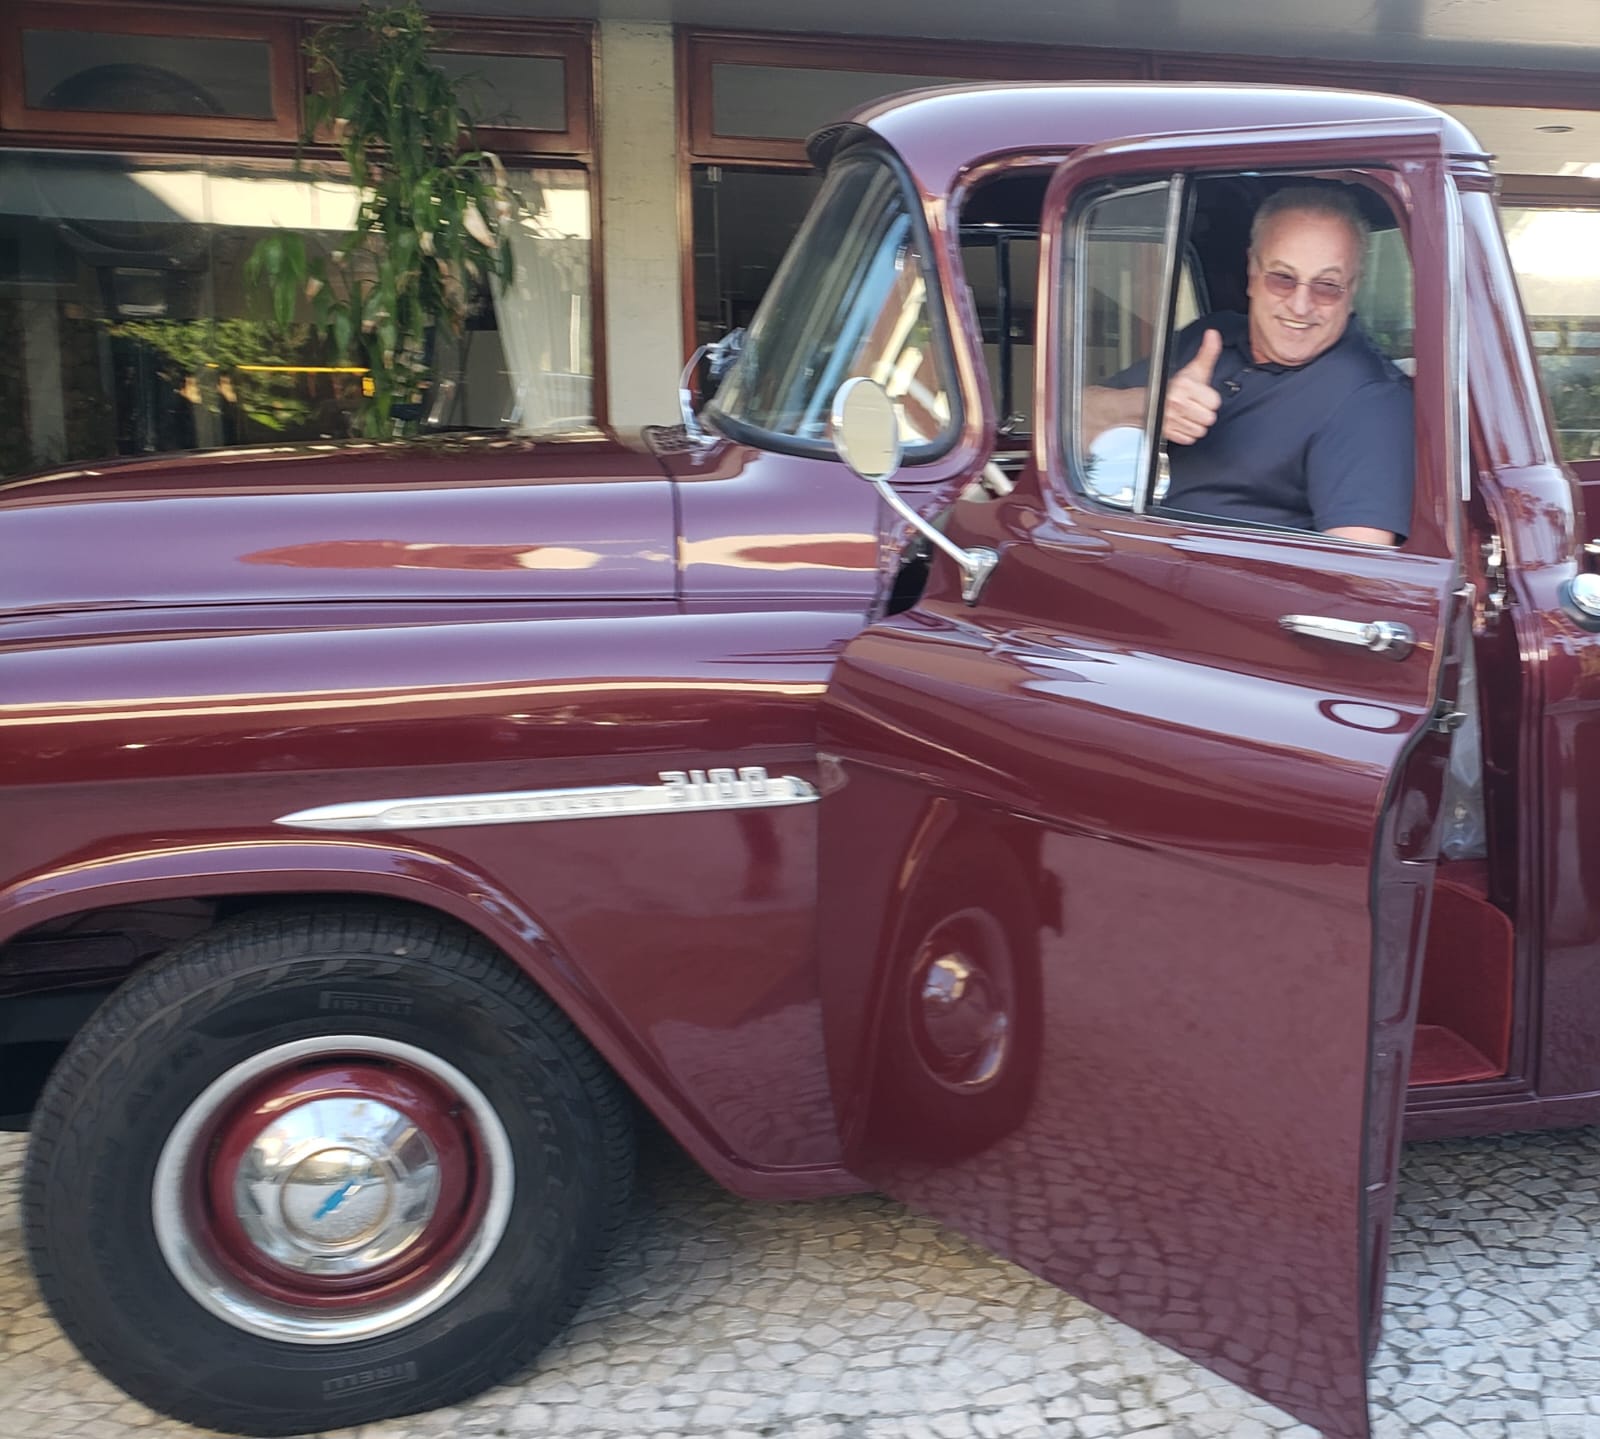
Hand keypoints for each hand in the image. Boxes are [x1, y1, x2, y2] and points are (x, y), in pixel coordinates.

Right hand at [1162, 328, 1222, 444]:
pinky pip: (1189, 438)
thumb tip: (1214, 335)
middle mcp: (1177, 402)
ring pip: (1200, 430)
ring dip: (1196, 424)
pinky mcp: (1168, 433)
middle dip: (1203, 413)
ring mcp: (1171, 419)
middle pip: (1209, 418)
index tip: (1201, 396)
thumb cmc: (1172, 387)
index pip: (1214, 402)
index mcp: (1184, 386)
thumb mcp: (1192, 369)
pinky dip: (1187, 433)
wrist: (1143, 403)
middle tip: (1195, 406)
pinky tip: (1182, 422)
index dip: (1209, 400)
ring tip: (1188, 414)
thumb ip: (1207, 353)